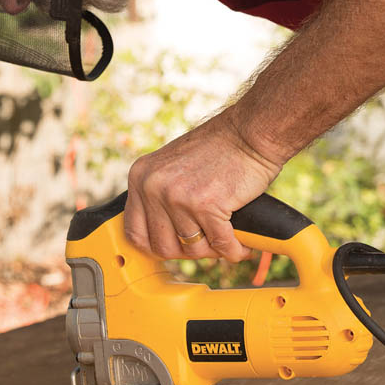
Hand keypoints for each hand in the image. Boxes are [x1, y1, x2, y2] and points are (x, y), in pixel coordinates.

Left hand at [125, 111, 281, 260]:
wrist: (249, 133)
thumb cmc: (218, 148)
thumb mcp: (172, 167)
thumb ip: (159, 196)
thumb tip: (161, 235)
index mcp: (141, 177)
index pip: (135, 232)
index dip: (156, 246)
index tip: (175, 247)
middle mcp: (154, 187)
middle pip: (163, 247)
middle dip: (188, 251)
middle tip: (206, 243)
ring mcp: (179, 197)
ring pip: (193, 249)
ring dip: (213, 250)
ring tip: (226, 241)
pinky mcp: (208, 205)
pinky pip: (221, 245)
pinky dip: (234, 250)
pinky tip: (241, 245)